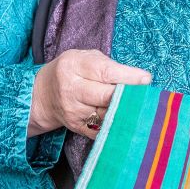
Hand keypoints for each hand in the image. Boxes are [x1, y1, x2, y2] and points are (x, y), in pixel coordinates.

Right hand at [29, 49, 151, 138]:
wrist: (43, 94)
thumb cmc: (71, 71)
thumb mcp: (85, 58)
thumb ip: (108, 65)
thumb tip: (138, 78)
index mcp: (74, 66)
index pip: (106, 72)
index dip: (128, 77)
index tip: (146, 79)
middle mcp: (72, 90)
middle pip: (106, 96)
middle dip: (129, 96)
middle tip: (145, 95)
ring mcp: (74, 111)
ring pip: (107, 115)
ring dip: (127, 112)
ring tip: (140, 107)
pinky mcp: (77, 127)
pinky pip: (103, 130)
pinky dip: (118, 126)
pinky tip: (130, 121)